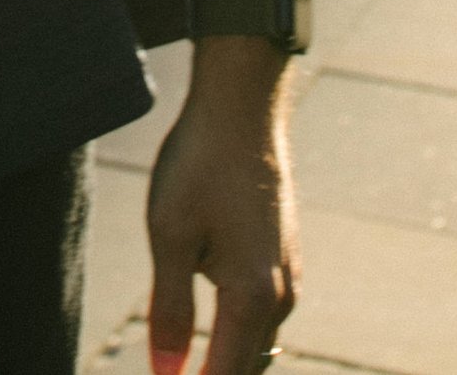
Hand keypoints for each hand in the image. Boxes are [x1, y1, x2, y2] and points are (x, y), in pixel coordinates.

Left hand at [146, 38, 297, 374]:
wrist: (244, 108)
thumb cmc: (200, 166)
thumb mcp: (170, 235)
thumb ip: (171, 309)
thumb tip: (167, 371)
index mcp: (253, 297)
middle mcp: (281, 295)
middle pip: (248, 366)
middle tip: (173, 370)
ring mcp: (289, 275)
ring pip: (258, 342)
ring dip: (230, 360)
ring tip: (192, 359)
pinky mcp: (285, 256)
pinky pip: (264, 314)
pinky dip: (240, 333)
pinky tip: (217, 330)